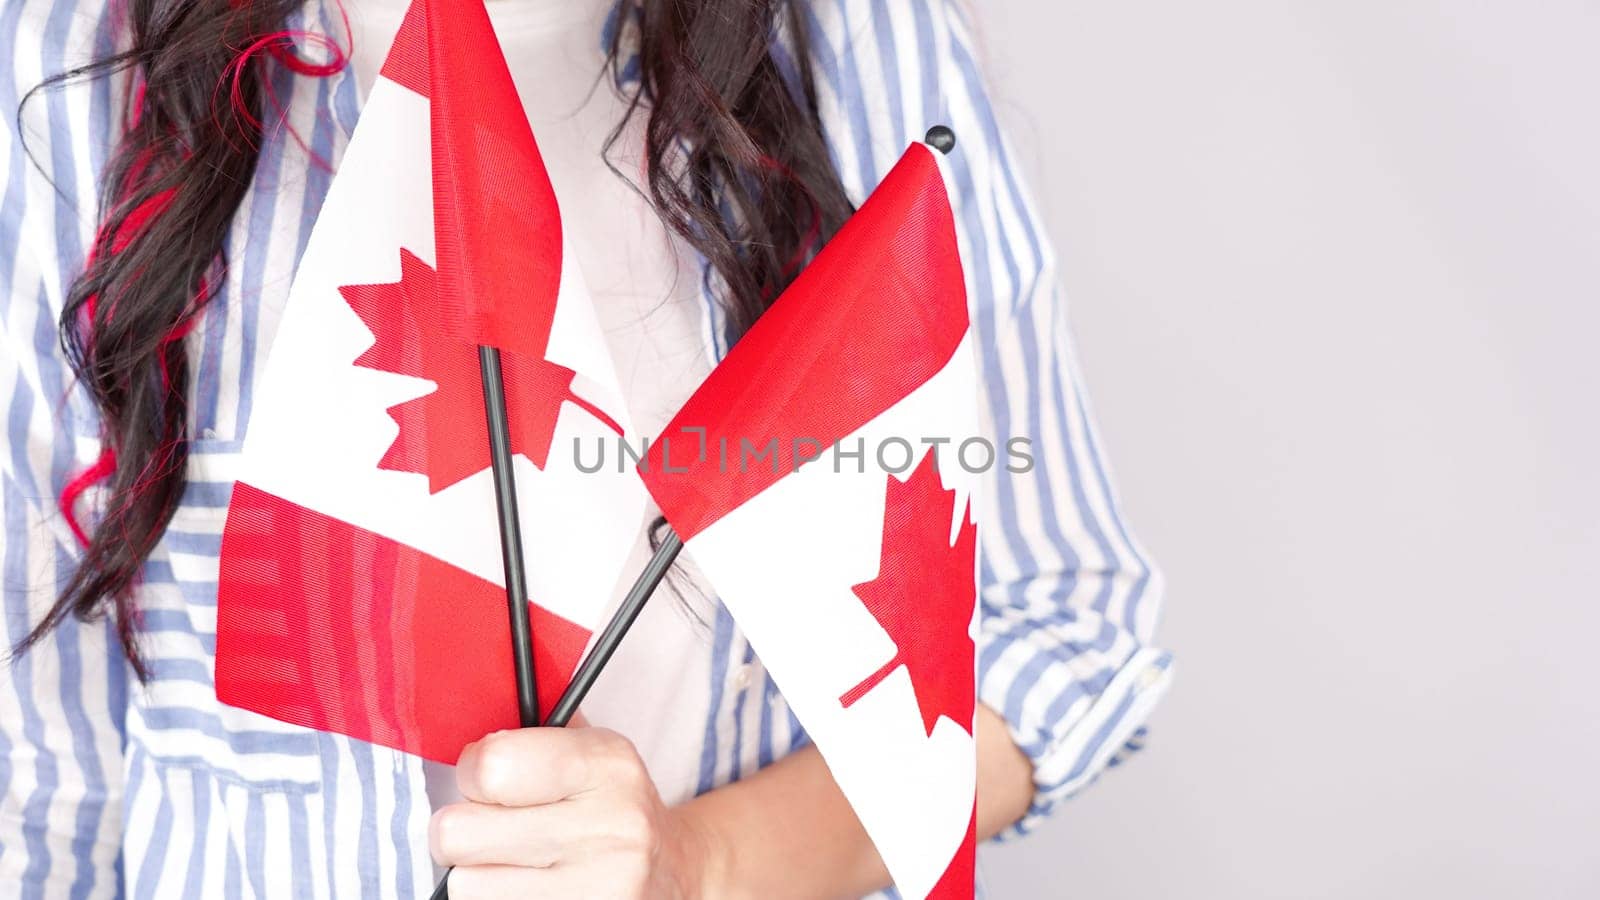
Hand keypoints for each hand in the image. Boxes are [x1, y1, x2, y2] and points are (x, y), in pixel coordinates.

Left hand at [430, 723, 723, 898]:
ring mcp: (602, 887)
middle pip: (458, 832)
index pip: (491, 765)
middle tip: (494, 829)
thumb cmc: (610, 809)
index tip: (485, 778)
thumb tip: (463, 713)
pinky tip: (532, 888)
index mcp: (609, 765)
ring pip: (465, 884)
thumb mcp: (590, 754)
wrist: (674, 872)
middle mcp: (612, 827)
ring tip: (518, 866)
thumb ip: (531, 735)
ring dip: (480, 875)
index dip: (472, 772)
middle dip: (465, 831)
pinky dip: (498, 899)